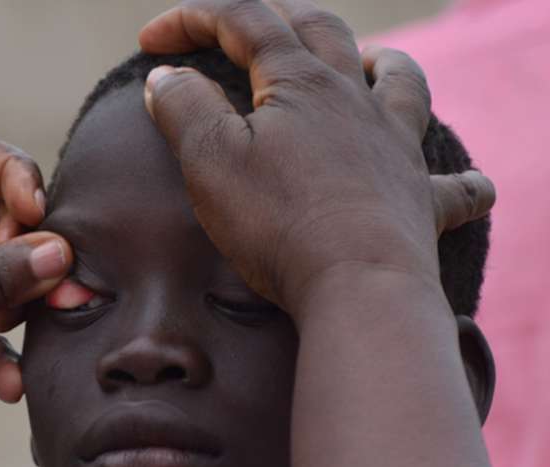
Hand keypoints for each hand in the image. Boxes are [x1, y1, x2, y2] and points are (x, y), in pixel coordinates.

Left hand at [0, 135, 70, 466]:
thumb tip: (56, 254)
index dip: (11, 176)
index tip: (32, 213)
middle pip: (4, 220)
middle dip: (34, 243)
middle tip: (50, 271)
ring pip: (10, 285)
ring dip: (30, 302)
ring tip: (29, 319)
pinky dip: (8, 365)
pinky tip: (9, 383)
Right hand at [137, 0, 495, 312]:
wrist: (359, 284)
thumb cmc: (279, 222)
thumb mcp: (209, 160)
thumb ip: (185, 109)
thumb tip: (167, 76)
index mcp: (299, 82)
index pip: (244, 22)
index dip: (194, 19)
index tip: (152, 41)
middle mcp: (354, 99)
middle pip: (321, 30)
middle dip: (275, 17)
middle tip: (239, 28)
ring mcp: (395, 146)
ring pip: (401, 81)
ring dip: (383, 63)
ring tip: (370, 61)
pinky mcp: (419, 200)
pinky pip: (455, 185)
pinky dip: (461, 181)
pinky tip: (469, 183)